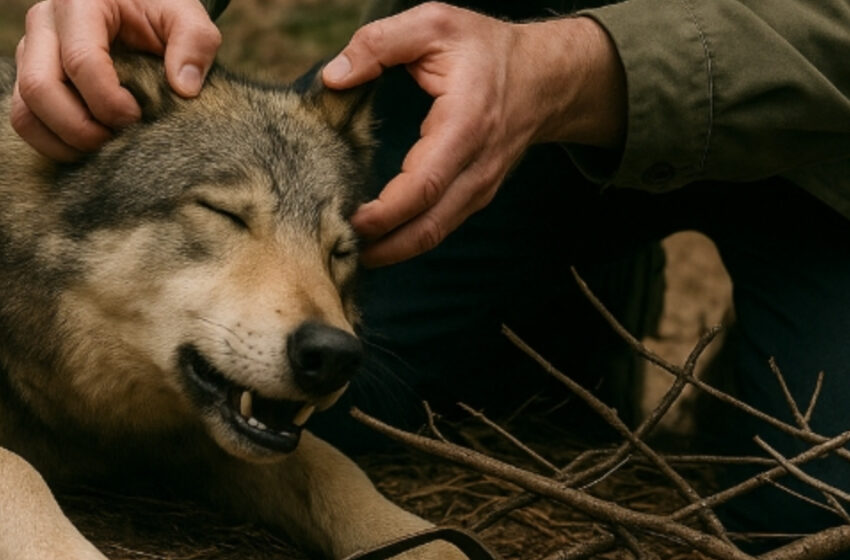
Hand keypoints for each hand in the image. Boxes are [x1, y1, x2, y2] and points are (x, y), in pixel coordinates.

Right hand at [11, 0, 221, 160]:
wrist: (141, 7)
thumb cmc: (161, 12)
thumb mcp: (185, 17)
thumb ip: (194, 44)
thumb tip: (184, 88)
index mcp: (80, 4)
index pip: (81, 62)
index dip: (109, 102)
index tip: (137, 118)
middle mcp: (45, 24)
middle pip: (40, 88)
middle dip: (82, 128)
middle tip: (120, 139)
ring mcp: (32, 52)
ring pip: (25, 110)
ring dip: (65, 140)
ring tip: (105, 147)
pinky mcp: (31, 76)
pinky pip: (25, 120)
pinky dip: (54, 143)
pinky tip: (90, 148)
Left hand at [323, 2, 625, 266]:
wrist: (543, 78)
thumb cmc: (486, 51)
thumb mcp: (434, 24)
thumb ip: (380, 43)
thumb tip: (334, 75)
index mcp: (465, 125)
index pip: (424, 184)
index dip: (386, 212)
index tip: (351, 219)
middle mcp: (477, 166)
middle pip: (430, 225)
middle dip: (385, 247)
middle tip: (343, 250)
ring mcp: (480, 186)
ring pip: (436, 233)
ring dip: (395, 250)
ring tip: (355, 253)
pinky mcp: (477, 194)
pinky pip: (441, 225)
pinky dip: (410, 239)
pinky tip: (381, 239)